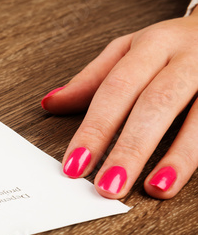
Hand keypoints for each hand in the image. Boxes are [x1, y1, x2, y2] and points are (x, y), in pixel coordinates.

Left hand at [41, 11, 197, 199]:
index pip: (116, 89)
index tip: (74, 165)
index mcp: (152, 46)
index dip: (94, 130)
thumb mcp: (128, 50)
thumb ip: (91, 79)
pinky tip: (181, 178)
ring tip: (155, 189)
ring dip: (177, 157)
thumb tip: (51, 103)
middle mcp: (186, 58)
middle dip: (130, 148)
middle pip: (155, 104)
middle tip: (108, 187)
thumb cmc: (169, 46)